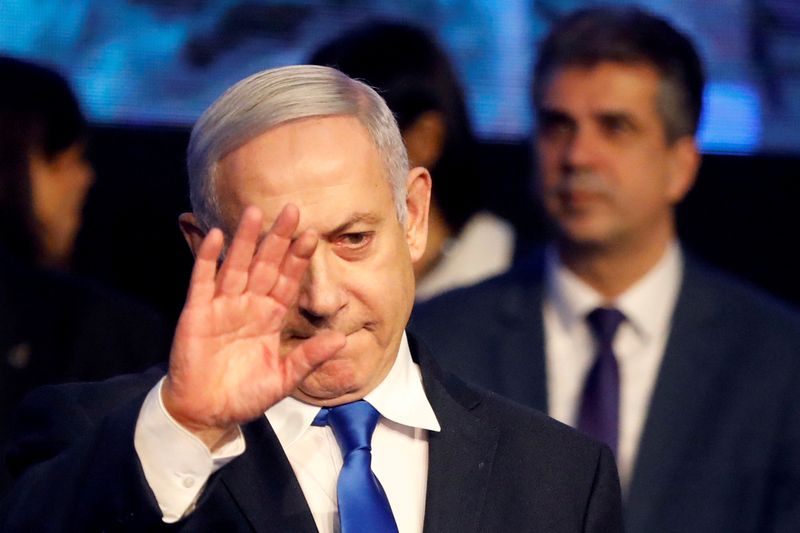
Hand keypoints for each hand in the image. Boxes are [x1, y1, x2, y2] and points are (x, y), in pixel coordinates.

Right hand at [163, 205, 345, 446]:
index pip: (288, 281)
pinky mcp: (197, 312)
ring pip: (236, 265)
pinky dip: (207, 258)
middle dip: (278, 239)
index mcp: (271, 317)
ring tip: (255, 212)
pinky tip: (216, 236)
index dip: (299, 259)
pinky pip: (203, 280)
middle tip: (292, 210)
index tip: (312, 235)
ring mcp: (222, 306)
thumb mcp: (283, 378)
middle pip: (265, 265)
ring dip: (245, 239)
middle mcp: (249, 305)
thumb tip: (341, 339)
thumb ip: (309, 357)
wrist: (207, 412)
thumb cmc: (245, 394)